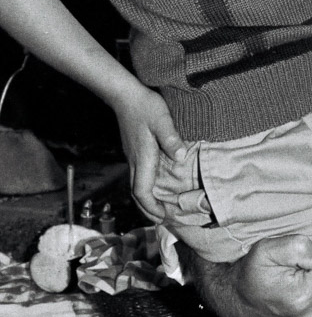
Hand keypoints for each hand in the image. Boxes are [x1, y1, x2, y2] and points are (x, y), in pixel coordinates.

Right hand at [110, 83, 182, 215]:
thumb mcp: (162, 120)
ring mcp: (133, 157)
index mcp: (142, 158)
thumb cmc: (145, 106)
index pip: (142, 191)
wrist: (125, 95)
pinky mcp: (134, 151)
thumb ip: (171, 138)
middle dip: (148, 210)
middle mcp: (135, 161)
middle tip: (163, 221)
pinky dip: (146, 189)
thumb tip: (182, 157)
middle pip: (137, 194)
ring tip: (161, 210)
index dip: (151, 207)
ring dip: (147, 201)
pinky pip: (139, 177)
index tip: (163, 217)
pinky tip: (156, 187)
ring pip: (137, 186)